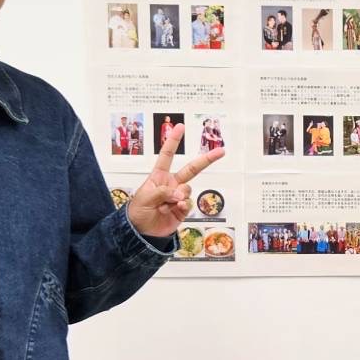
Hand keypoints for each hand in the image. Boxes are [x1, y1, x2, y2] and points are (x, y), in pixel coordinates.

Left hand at [125, 124, 224, 238]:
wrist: (141, 232)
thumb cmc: (138, 212)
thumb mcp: (144, 197)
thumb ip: (162, 191)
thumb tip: (180, 194)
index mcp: (159, 176)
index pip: (167, 155)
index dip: (173, 141)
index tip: (180, 127)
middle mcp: (172, 184)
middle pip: (192, 169)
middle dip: (207, 160)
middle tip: (221, 151)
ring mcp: (179, 197)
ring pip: (188, 190)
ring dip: (179, 196)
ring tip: (165, 205)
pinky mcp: (183, 210)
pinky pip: (189, 204)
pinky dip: (183, 206)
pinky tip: (174, 210)